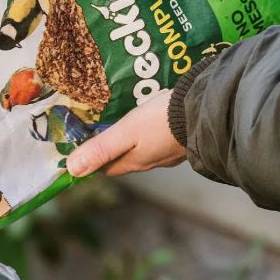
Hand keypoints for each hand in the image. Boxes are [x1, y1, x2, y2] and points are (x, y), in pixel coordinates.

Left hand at [66, 91, 185, 177]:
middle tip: (98, 133)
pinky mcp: (182, 141)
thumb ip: (100, 149)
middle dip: (109, 151)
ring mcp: (168, 153)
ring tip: (121, 126)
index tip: (79, 149)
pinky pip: (159, 140)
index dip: (91, 161)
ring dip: (130, 142)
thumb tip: (73, 169)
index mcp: (134, 162)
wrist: (207, 110)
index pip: (105, 168)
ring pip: (142, 150)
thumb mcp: (126, 132)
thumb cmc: (163, 121)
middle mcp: (150, 162)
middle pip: (122, 160)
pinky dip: (149, 134)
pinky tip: (150, 121)